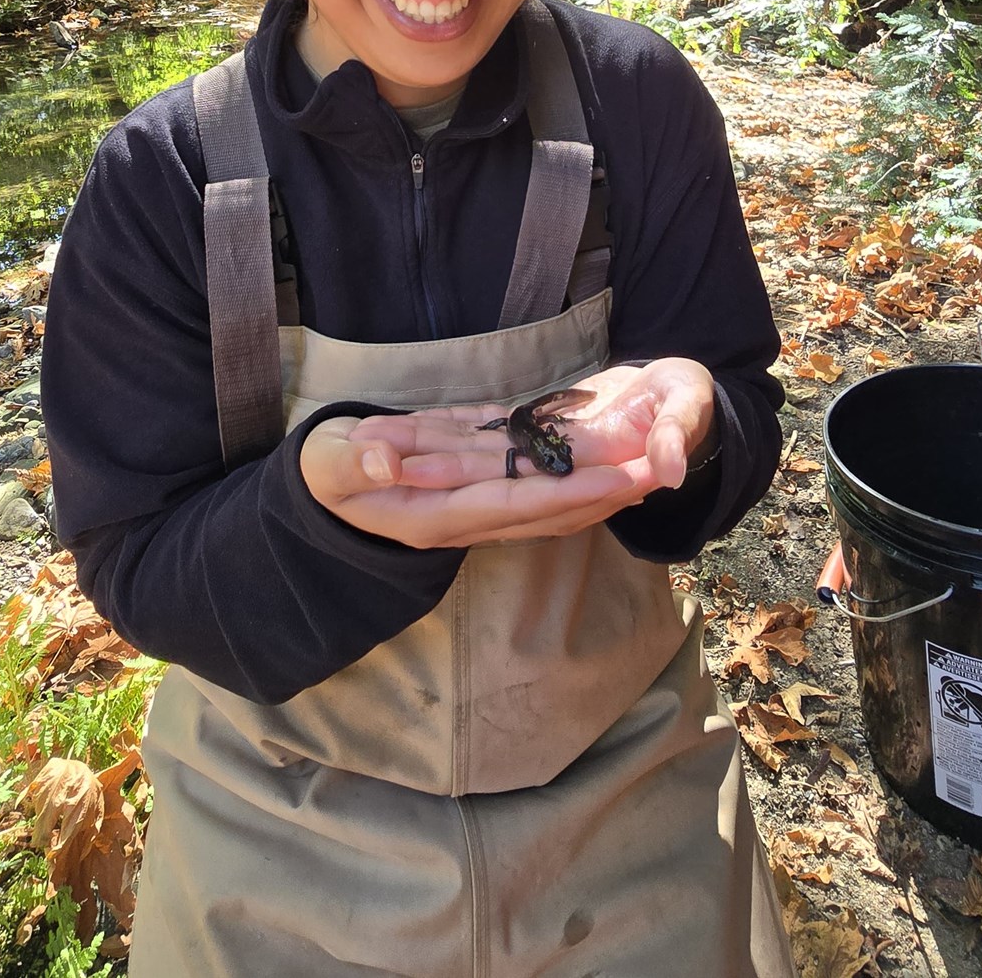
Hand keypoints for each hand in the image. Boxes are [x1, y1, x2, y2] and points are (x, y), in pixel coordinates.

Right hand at [298, 358, 718, 549]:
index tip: (618, 477)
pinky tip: (610, 468)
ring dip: (600, 491)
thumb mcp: (325, 464)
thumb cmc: (323, 473)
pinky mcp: (478, 492)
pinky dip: (575, 481)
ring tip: (651, 467)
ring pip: (548, 508)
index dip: (566, 492)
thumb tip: (387, 461)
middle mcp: (463, 521)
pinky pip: (535, 492)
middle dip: (603, 493)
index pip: (511, 505)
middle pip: (545, 513)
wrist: (322, 490)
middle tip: (660, 468)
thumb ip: (353, 461)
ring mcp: (474, 510)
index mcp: (430, 516)